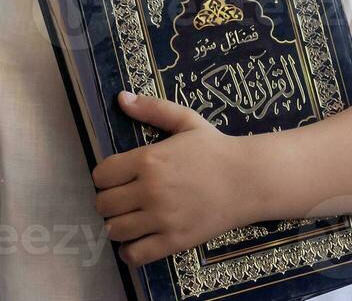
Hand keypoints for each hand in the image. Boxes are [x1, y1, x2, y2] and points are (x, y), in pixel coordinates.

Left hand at [91, 91, 256, 267]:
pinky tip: (137, 241)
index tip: (115, 178)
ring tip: (129, 219)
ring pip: (115, 230)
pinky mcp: (175, 241)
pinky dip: (130, 251)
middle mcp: (150, 190)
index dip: (104, 177)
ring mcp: (162, 219)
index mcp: (148, 159)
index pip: (101, 175)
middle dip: (108, 201)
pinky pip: (135, 255)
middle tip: (122, 199)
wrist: (249, 179)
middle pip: (103, 204)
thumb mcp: (185, 121)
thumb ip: (152, 109)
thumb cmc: (216, 149)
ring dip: (117, 225)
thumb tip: (121, 97)